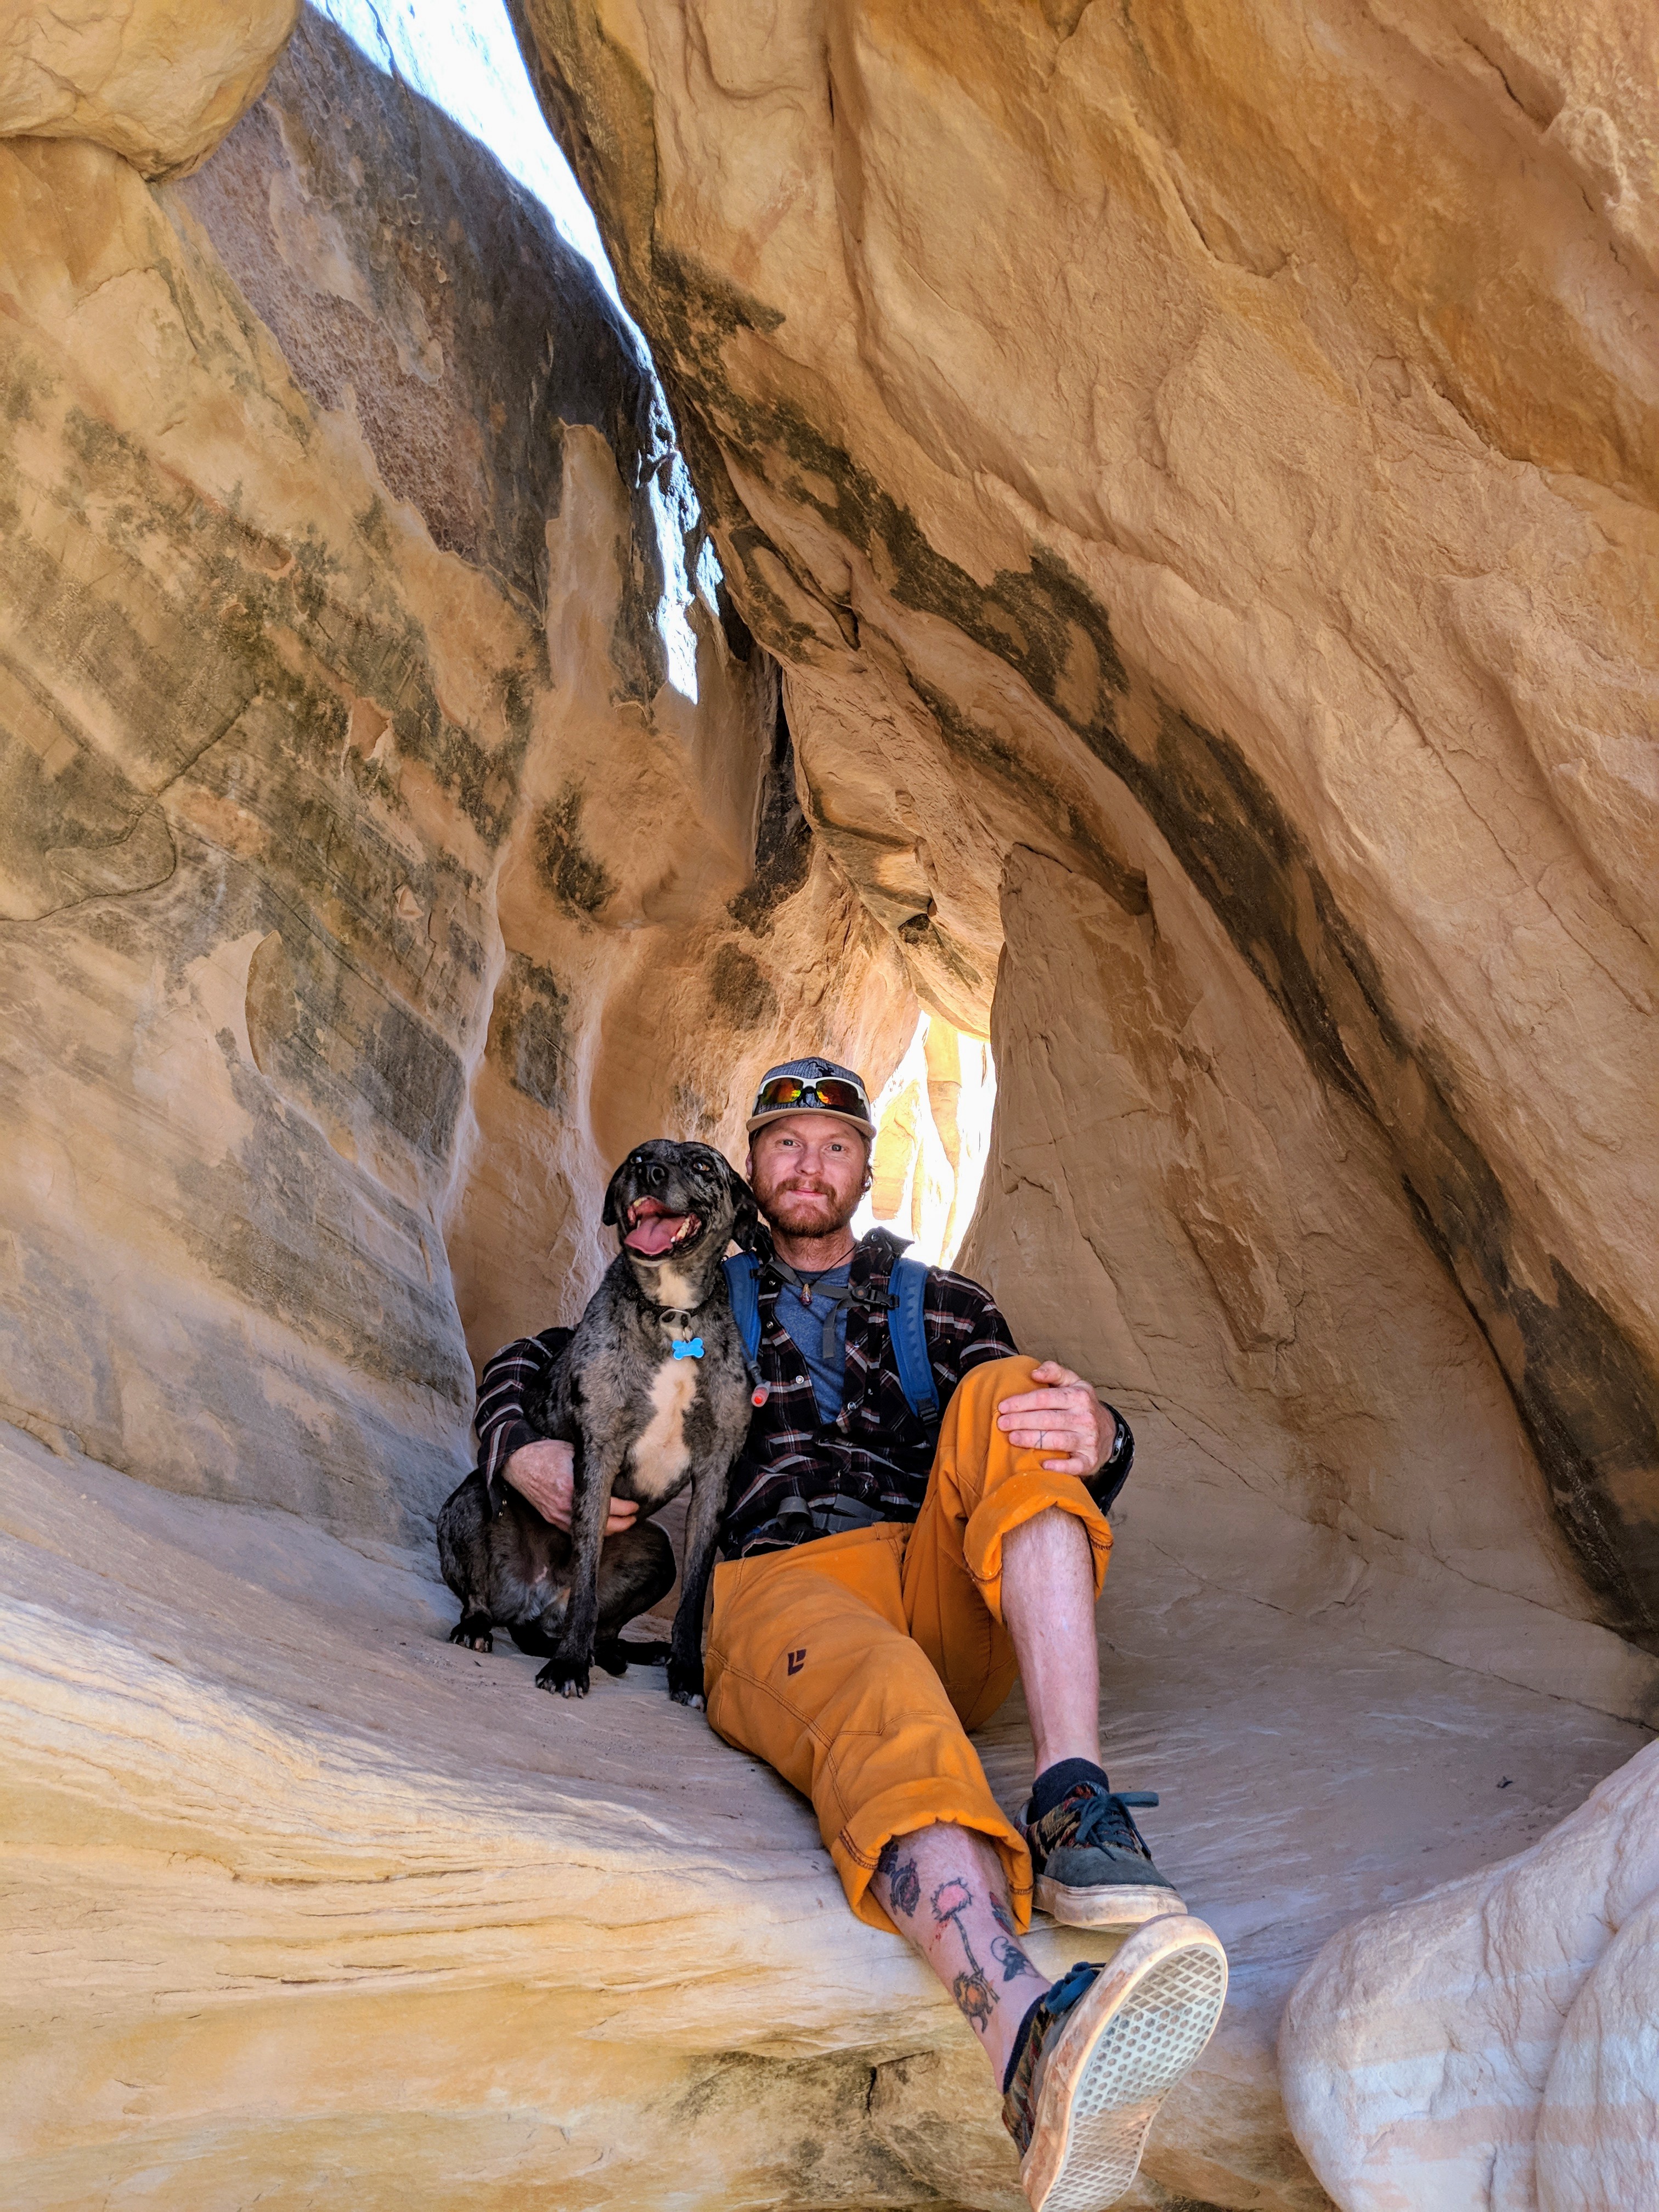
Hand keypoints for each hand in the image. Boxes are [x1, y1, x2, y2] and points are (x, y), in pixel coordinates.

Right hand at [504, 1439, 638, 1534]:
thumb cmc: (546, 1453)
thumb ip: (594, 1464)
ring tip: (622, 1523)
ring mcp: (558, 1515)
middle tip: (634, 1518)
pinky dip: (590, 1531)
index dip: (627, 1509)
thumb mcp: (574, 1452)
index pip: (610, 1506)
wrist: (518, 1462)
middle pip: (603, 1526)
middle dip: (622, 1524)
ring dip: (608, 1530)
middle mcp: (566, 1506)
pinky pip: (575, 1531)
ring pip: (589, 1532)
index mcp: (574, 1488)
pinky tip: (600, 1526)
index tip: (636, 1506)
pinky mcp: (551, 1518)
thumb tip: (616, 1467)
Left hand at [997, 1360, 1110, 1475]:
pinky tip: (1042, 1464)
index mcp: (1079, 1396)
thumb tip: (1034, 1372)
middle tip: (1002, 1424)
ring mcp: (1088, 1440)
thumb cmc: (1081, 1405)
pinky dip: (1059, 1466)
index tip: (1002, 1406)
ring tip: (1012, 1438)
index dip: (1022, 1402)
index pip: (1045, 1398)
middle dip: (1022, 1421)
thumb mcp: (1073, 1383)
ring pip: (1056, 1440)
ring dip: (1032, 1440)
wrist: (1109, 1432)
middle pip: (1048, 1419)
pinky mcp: (1089, 1460)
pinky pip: (1074, 1465)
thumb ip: (1054, 1372)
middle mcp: (1085, 1418)